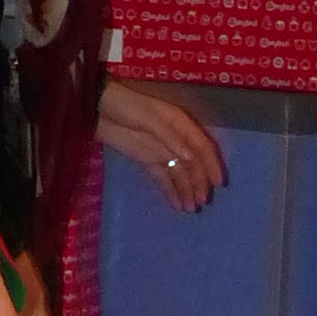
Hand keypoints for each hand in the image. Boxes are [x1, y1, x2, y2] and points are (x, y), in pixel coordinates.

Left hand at [99, 79, 223, 210]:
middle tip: (203, 201)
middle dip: (199, 182)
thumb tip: (190, 157)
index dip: (211, 164)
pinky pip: (162, 177)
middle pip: (193, 163)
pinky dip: (170, 190)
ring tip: (191, 209)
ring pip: (179, 172)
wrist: (98, 108)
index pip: (202, 146)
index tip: (218, 183)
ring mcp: (161, 150)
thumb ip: (170, 137)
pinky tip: (177, 205)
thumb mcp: (149, 118)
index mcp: (180, 123)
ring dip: (187, 190)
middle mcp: (176, 138)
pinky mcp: (146, 159)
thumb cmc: (126, 106)